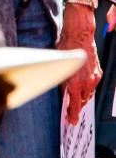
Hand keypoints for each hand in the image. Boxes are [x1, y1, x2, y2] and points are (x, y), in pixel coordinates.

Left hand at [60, 5, 101, 123]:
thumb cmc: (65, 48)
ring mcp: (94, 78)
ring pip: (88, 94)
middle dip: (76, 107)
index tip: (71, 122)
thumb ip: (62, 84)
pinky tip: (82, 88)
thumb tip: (63, 93)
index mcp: (74, 84)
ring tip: (76, 100)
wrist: (78, 36)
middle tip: (71, 112)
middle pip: (82, 102)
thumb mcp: (58, 69)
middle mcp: (86, 83)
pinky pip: (93, 86)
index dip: (72, 115)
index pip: (74, 105)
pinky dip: (87, 89)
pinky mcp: (98, 73)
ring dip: (82, 98)